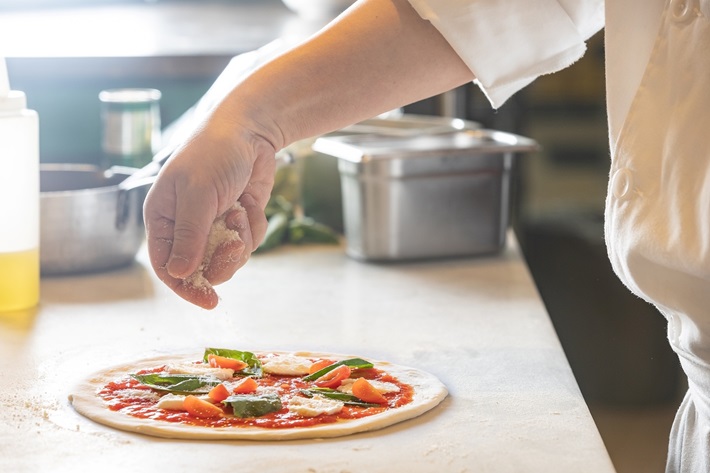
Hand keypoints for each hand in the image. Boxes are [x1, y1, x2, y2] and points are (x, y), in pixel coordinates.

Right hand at [143, 119, 276, 308]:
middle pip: (202, 268)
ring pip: (229, 258)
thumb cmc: (214, 153)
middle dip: (223, 259)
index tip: (209, 301)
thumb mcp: (198, 195)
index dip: (186, 287)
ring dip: (240, 239)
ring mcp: (213, 223)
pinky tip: (249, 203)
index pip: (167, 267)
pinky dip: (254, 226)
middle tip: (234, 240)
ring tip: (239, 210)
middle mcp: (186, 225)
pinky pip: (249, 242)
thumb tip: (179, 274)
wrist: (251, 129)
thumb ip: (189, 237)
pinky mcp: (238, 220)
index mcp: (164, 218)